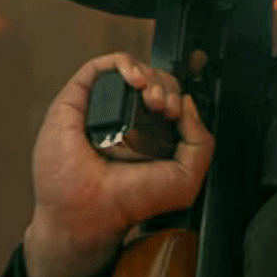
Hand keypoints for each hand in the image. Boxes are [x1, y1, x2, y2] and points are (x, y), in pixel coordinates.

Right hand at [22, 52, 213, 276]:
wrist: (90, 213)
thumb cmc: (129, 201)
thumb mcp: (185, 178)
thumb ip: (200, 141)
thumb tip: (188, 104)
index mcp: (148, 132)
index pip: (168, 96)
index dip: (178, 95)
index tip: (178, 112)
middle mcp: (124, 118)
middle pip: (153, 80)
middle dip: (167, 88)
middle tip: (166, 109)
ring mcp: (99, 108)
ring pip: (132, 70)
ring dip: (150, 76)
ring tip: (153, 100)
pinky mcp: (76, 100)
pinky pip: (102, 66)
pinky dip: (125, 63)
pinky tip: (136, 80)